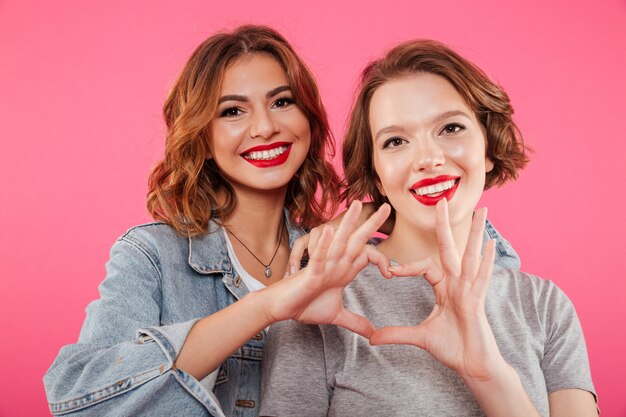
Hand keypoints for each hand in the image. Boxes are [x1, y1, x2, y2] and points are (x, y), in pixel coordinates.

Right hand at [263, 201, 391, 337]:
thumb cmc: (304, 305)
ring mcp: (323, 266)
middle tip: (386, 207)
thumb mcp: (336, 315)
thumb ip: (355, 322)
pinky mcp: (310, 273)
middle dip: (371, 225)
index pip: (365, 257)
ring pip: (338, 242)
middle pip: (356, 240)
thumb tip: (372, 334)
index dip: (380, 261)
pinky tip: (331, 232)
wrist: (282, 309)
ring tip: (356, 205)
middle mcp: (335, 263)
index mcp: (343, 270)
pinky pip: (318, 257)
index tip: (390, 273)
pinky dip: (324, 245)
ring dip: (348, 223)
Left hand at [369, 199, 503, 380]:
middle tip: (442, 200)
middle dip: (446, 225)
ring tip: (482, 210)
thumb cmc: (453, 348)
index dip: (407, 267)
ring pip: (471, 256)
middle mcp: (458, 284)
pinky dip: (486, 261)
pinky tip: (491, 243)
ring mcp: (470, 291)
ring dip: (476, 232)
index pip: (425, 266)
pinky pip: (482, 277)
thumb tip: (371, 339)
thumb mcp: (419, 337)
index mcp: (445, 288)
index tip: (389, 271)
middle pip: (451, 248)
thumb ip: (396, 333)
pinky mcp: (478, 302)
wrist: (473, 366)